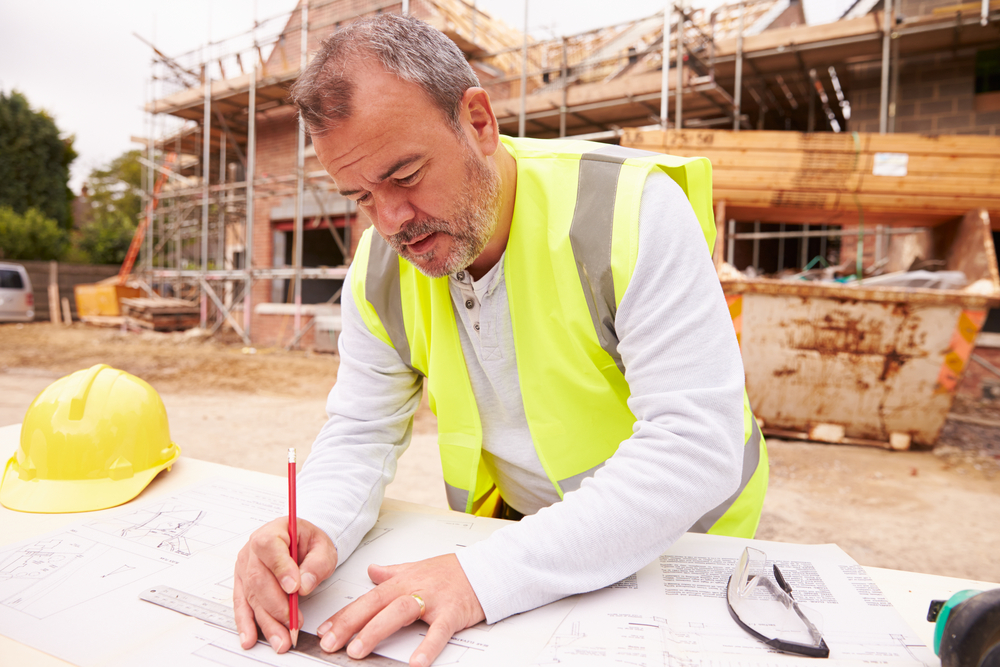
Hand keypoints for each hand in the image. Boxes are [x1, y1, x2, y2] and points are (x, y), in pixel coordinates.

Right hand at [233, 517, 337, 652]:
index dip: (280, 568)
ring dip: (266, 620)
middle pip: (258, 578)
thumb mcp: (323, 548)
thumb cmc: (309, 543)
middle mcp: (253, 550)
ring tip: (281, 638)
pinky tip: (250, 637)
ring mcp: (244, 567)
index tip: (294, 588)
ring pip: (251, 596)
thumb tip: (303, 584)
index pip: (269, 546)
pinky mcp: (242, 584)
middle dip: (276, 605)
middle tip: (293, 622)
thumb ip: (317, 564)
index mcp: (273, 531)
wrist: (301, 544)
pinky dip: (247, 623)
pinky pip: (242, 605)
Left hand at [316, 553, 484, 666]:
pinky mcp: (453, 613)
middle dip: (350, 624)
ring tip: (357, 650)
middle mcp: (414, 587)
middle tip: (330, 643)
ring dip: (375, 631)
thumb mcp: (418, 567)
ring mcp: (433, 599)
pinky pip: (438, 631)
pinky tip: (416, 663)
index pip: (368, 597)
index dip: (345, 614)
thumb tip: (372, 571)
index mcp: (403, 579)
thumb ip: (393, 571)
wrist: (486, 569)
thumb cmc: (453, 572)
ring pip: (399, 612)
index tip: (324, 630)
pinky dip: (427, 647)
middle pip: (376, 604)